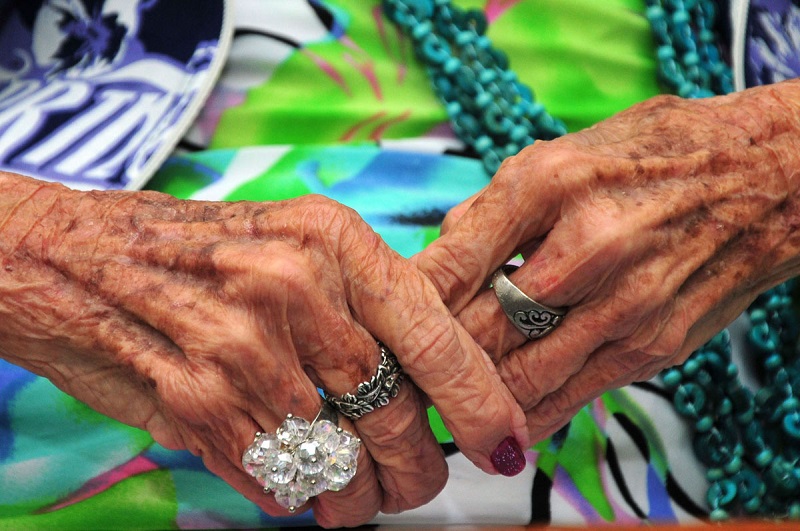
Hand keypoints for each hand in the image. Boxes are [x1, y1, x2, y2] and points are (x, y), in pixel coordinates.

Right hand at [0, 173, 527, 526]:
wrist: (83, 258)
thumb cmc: (205, 251)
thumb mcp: (298, 242)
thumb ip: (367, 299)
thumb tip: (445, 374)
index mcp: (334, 239)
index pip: (434, 337)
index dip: (480, 401)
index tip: (507, 445)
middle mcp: (293, 288)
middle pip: (395, 414)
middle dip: (419, 470)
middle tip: (420, 484)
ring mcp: (241, 347)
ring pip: (341, 459)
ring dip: (360, 495)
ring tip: (360, 499)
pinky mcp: (195, 401)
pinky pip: (277, 479)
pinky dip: (296, 495)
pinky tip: (295, 483)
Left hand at [415, 79, 799, 442]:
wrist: (766, 179)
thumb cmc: (655, 156)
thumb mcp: (563, 152)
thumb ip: (493, 208)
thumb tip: (440, 258)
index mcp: (552, 186)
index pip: (453, 262)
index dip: (406, 304)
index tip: (380, 326)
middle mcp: (588, 248)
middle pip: (479, 329)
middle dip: (429, 360)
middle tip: (393, 377)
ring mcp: (624, 305)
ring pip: (519, 376)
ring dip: (470, 396)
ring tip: (432, 406)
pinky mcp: (653, 347)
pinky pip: (570, 397)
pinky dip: (523, 414)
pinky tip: (493, 422)